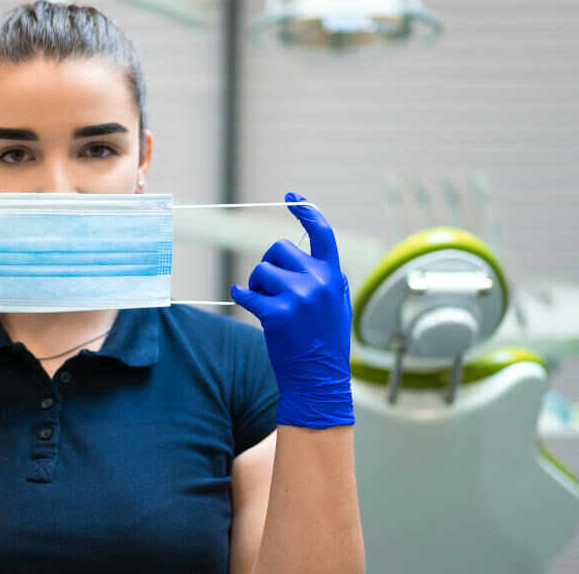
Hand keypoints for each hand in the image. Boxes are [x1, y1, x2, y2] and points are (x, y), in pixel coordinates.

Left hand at [230, 192, 353, 429]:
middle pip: (279, 248)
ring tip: (268, 306)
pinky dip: (241, 295)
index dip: (306, 212)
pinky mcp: (276, 314)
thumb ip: (326, 280)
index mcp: (334, 277)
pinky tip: (245, 301)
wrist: (319, 381)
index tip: (291, 198)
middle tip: (272, 289)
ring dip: (257, 284)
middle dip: (270, 265)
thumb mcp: (336, 307)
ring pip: (260, 270)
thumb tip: (308, 256)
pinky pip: (246, 292)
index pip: (322, 233)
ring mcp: (298, 297)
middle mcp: (318, 282)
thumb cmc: (324, 344)